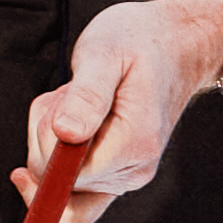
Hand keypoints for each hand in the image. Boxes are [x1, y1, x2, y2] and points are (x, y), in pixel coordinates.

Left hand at [18, 0, 222, 222]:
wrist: (174, 43)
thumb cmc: (139, 40)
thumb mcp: (105, 53)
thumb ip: (86, 96)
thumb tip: (65, 135)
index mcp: (134, 146)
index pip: (67, 173)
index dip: (48, 138)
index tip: (64, 97)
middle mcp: (133, 171)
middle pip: (58, 181)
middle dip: (47, 134)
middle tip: (71, 92)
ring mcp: (125, 176)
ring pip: (59, 180)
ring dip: (52, 138)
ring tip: (78, 98)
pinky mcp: (115, 173)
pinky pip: (70, 182)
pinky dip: (58, 149)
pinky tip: (74, 117)